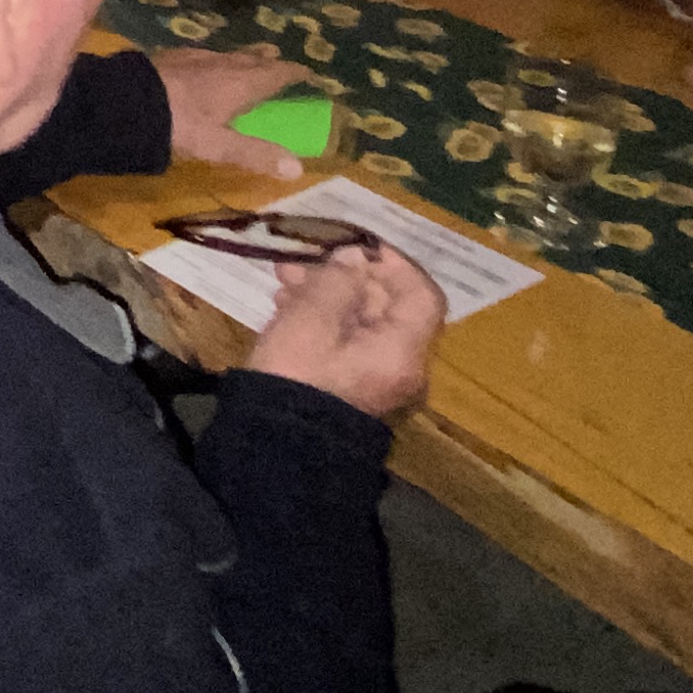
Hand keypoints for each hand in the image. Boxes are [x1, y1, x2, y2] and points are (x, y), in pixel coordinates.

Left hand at [155, 49, 306, 181]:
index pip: (275, 74)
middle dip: (267, 60)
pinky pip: (201, 55)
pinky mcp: (171, 57)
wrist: (126, 102)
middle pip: (251, 59)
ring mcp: (194, 58)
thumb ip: (255, 154)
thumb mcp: (218, 145)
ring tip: (247, 58)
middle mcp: (221, 64)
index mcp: (240, 83)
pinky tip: (202, 63)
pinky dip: (211, 59)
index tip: (308, 72)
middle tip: (278, 58)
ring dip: (240, 57)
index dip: (293, 73)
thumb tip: (298, 169)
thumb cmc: (178, 124)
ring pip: (226, 54)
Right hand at [246, 239, 443, 418]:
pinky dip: (322, 321)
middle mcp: (398, 366)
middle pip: (387, 307)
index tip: (355, 246)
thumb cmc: (297, 374)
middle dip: (345, 276)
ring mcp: (374, 380)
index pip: (420, 296)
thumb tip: (353, 260)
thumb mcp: (312, 317)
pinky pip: (346, 343)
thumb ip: (337, 280)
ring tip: (283, 278)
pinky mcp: (348, 387)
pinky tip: (285, 306)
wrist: (271, 445)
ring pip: (360, 323)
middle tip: (304, 257)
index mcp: (401, 351)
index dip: (393, 264)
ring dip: (327, 295)